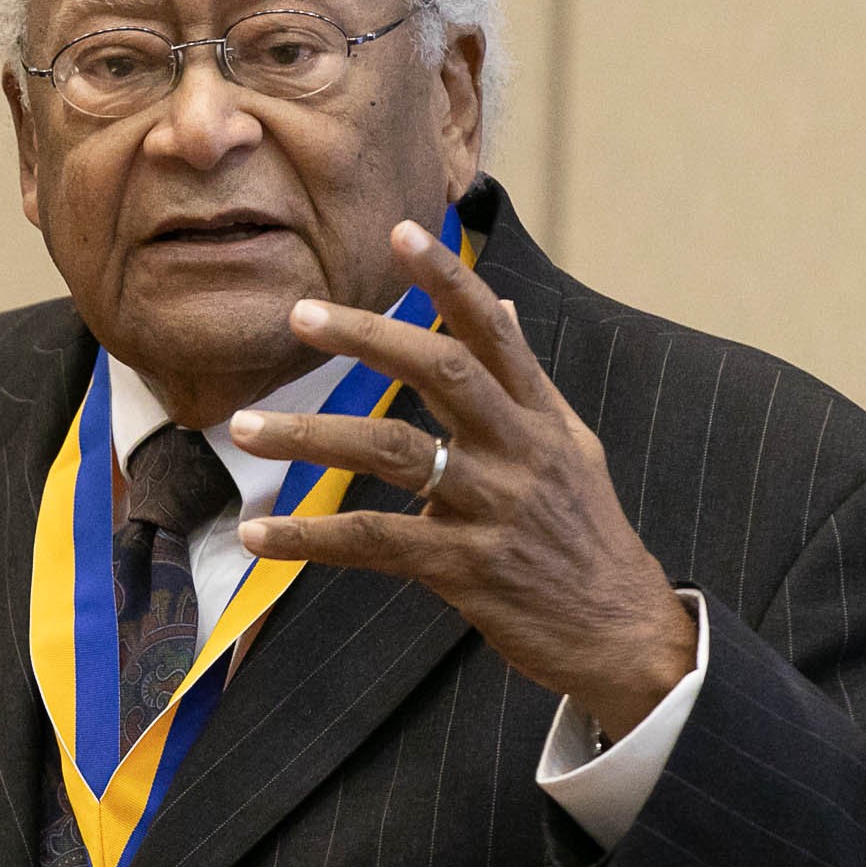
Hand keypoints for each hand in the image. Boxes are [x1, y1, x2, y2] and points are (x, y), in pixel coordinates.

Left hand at [232, 220, 694, 740]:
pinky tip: (260, 535)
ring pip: (392, 450)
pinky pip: (374, 541)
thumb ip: (528, 380)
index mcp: (540, 416)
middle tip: (300, 314)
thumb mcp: (573, 447)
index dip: (448, 279)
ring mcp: (491, 506)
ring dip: (311, 434)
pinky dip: (311, 537)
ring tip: (245, 429)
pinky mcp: (464, 566)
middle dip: (367, 336)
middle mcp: (519, 449)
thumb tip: (503, 306)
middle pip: (440, 370)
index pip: (493, 329)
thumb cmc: (586, 537)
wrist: (621, 634)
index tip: (403, 232)